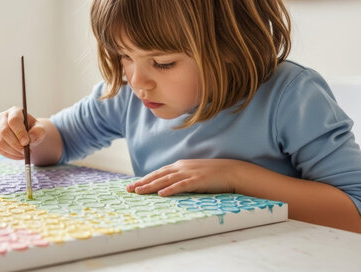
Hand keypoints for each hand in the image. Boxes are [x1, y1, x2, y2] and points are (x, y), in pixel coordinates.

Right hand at [0, 106, 45, 159]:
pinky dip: (10, 155)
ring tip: (24, 154)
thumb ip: (38, 132)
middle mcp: (2, 118)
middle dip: (15, 144)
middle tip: (25, 151)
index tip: (26, 142)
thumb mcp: (39, 129)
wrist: (27, 134)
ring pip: (0, 142)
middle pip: (4, 131)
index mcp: (14, 112)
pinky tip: (19, 155)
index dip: (19, 132)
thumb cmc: (33, 130)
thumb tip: (30, 139)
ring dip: (13, 151)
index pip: (13, 120)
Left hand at [126, 159, 250, 196]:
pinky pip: (181, 185)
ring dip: (151, 186)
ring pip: (166, 180)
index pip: (158, 173)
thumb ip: (180, 178)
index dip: (144, 179)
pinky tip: (161, 194)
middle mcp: (181, 167)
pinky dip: (170, 189)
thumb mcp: (193, 174)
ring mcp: (189, 173)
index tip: (133, 186)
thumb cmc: (212, 174)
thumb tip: (168, 186)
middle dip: (142, 182)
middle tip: (129, 190)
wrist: (232, 171)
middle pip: (158, 175)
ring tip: (139, 192)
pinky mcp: (198, 180)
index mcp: (179, 166)